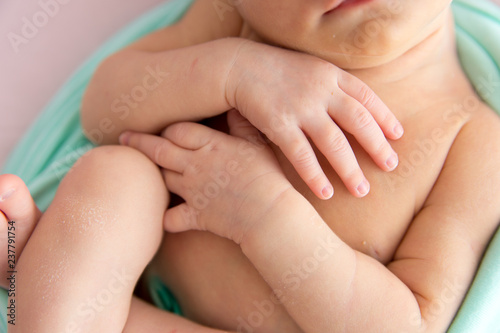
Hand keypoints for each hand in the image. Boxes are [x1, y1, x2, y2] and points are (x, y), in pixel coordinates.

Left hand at [120, 110, 291, 243]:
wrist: (269, 214)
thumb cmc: (267, 176)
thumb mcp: (257, 143)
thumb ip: (242, 124)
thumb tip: (233, 104)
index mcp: (210, 145)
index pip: (177, 131)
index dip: (168, 129)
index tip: (162, 128)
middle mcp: (195, 166)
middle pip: (158, 151)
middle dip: (138, 142)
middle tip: (123, 138)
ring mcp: (192, 192)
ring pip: (162, 180)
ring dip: (152, 175)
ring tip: (140, 172)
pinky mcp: (196, 216)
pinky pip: (171, 218)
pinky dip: (165, 218)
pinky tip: (161, 216)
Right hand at [225, 41, 402, 198]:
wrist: (239, 66)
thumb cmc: (277, 70)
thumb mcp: (311, 68)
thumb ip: (333, 85)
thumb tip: (356, 108)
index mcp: (331, 75)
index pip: (367, 97)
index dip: (385, 117)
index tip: (398, 136)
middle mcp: (321, 90)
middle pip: (358, 121)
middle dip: (377, 146)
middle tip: (391, 167)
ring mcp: (300, 108)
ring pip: (334, 143)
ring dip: (350, 169)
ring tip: (362, 190)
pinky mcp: (279, 124)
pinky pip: (301, 154)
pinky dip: (315, 175)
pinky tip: (325, 192)